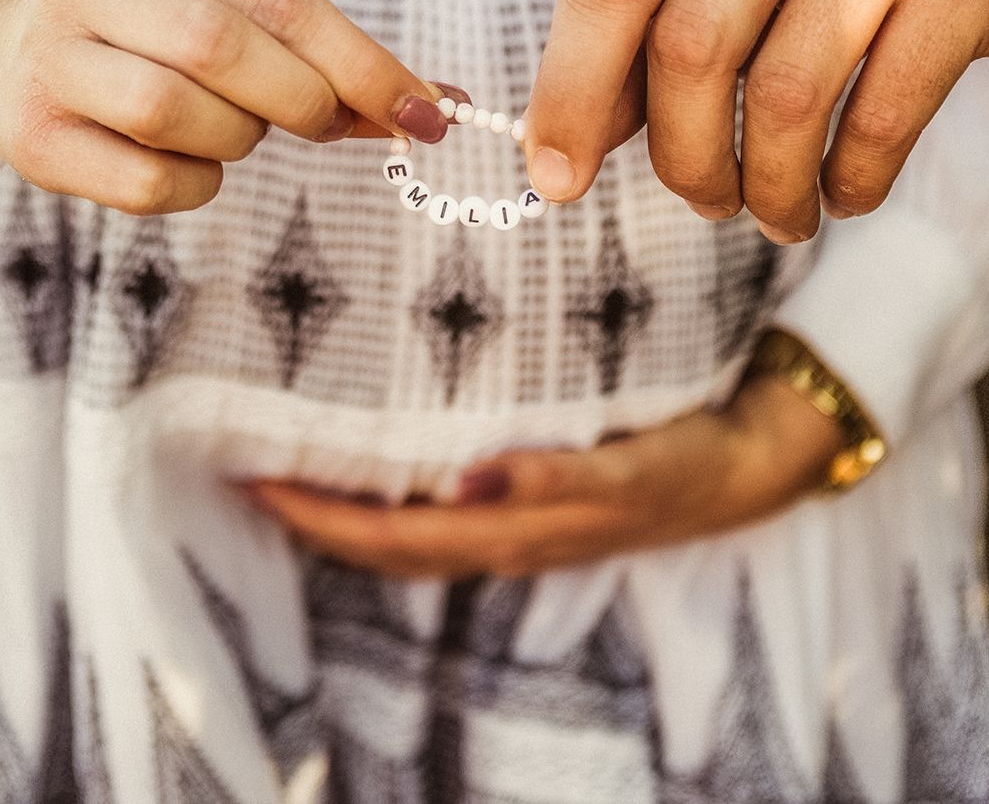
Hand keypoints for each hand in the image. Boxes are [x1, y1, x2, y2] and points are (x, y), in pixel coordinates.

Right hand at [0, 0, 451, 213]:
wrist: (10, 39)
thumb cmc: (155, 28)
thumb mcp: (228, 4)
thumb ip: (320, 50)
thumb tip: (433, 105)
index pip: (282, 0)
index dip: (363, 64)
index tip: (427, 112)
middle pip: (221, 49)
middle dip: (299, 100)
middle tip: (323, 122)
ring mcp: (50, 59)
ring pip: (173, 111)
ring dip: (235, 138)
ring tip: (231, 127)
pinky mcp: (33, 137)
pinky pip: (147, 182)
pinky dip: (194, 184)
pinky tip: (186, 160)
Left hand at [245, 373, 846, 579]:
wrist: (750, 463)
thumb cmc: (689, 462)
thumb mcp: (632, 469)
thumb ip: (558, 478)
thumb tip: (469, 482)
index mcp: (515, 532)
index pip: (393, 537)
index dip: (320, 518)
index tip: (253, 480)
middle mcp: (503, 535)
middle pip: (384, 541)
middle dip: (311, 512)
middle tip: (238, 462)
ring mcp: (515, 522)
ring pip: (408, 529)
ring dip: (345, 505)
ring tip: (284, 456)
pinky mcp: (531, 497)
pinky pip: (441, 507)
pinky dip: (395, 490)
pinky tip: (376, 449)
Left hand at [521, 0, 988, 242]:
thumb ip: (637, 28)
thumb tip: (564, 149)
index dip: (570, 87)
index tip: (554, 175)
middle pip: (692, 45)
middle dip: (683, 155)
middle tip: (702, 196)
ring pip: (784, 95)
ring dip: (766, 185)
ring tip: (773, 210)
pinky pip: (880, 120)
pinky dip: (847, 182)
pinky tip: (839, 191)